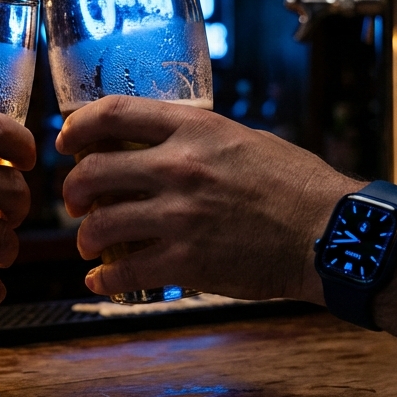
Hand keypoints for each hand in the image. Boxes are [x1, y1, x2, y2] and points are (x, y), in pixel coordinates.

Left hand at [56, 96, 355, 303]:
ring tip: (91, 245)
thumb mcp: (245, 139)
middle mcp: (178, 168)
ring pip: (99, 225)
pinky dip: (103, 280)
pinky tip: (100, 282)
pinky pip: (123, 272)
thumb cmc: (297, 186)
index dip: (77, 128)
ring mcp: (179, 217)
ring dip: (86, 238)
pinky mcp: (186, 262)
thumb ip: (198, 139)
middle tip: (79, 203)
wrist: (330, 235)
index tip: (66, 141)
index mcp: (193, 130)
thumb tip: (161, 142)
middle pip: (92, 172)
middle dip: (75, 191)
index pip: (112, 114)